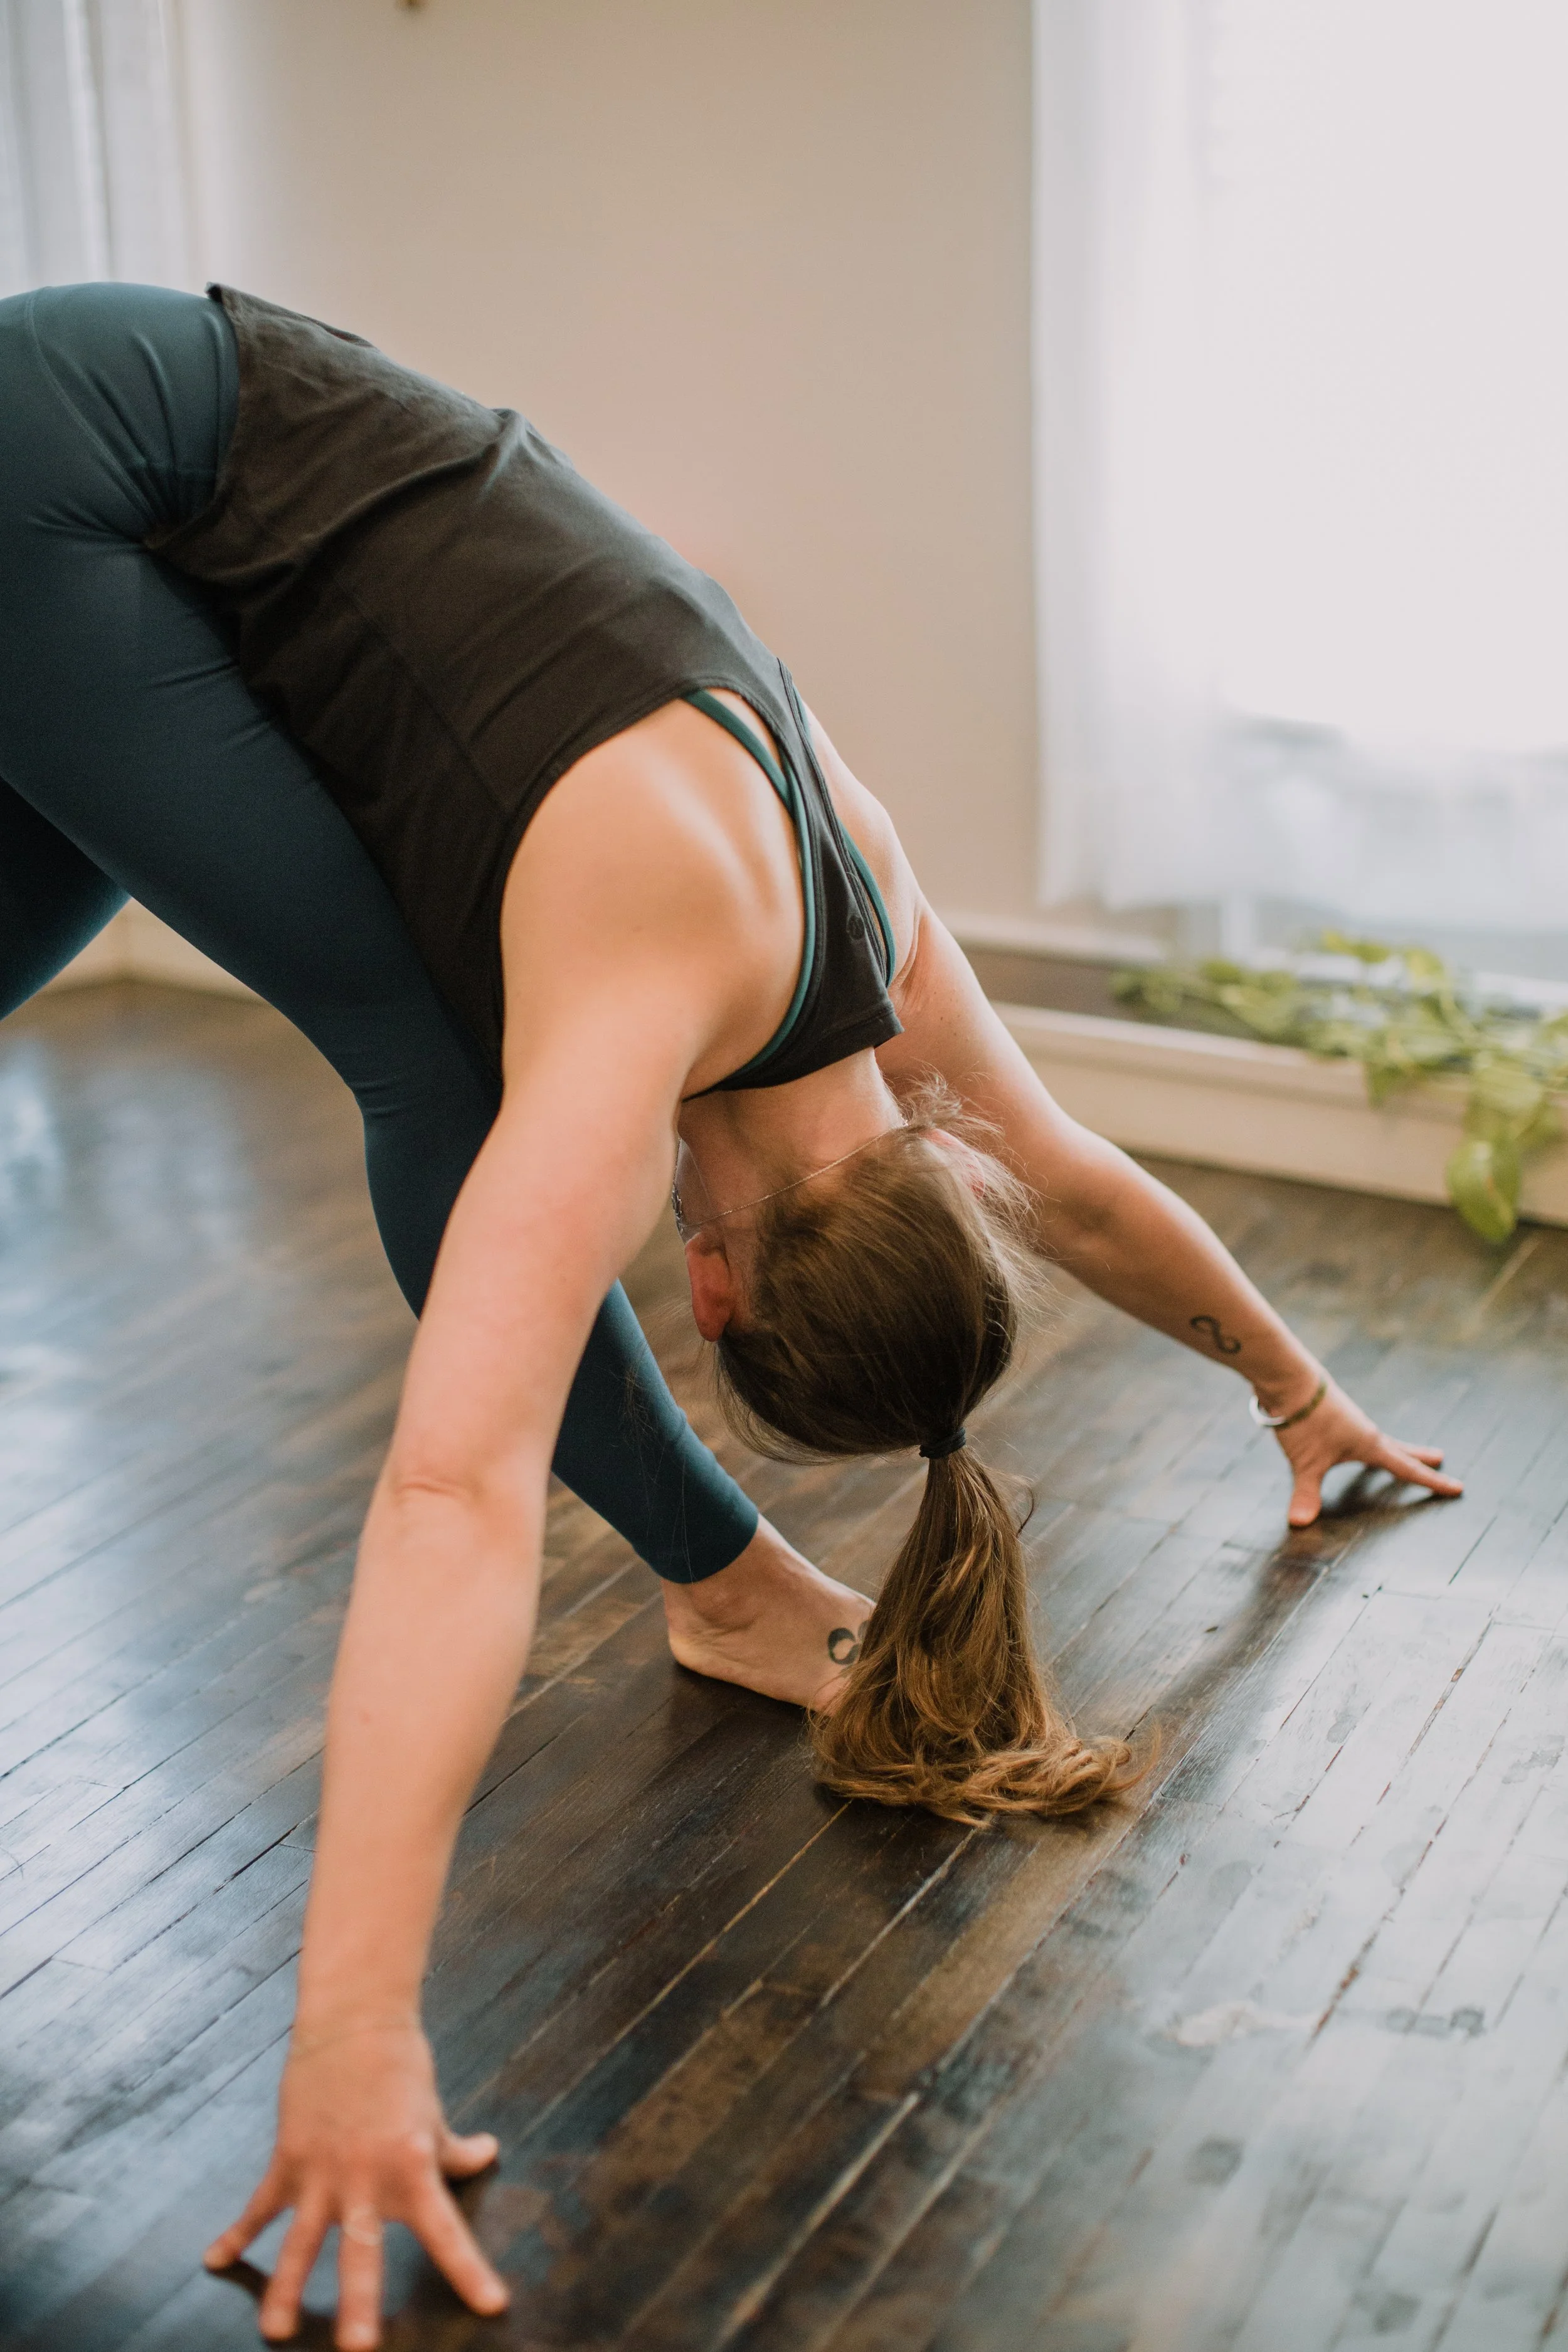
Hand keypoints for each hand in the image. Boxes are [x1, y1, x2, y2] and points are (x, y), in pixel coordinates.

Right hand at [204, 2020, 506, 2348]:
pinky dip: (237, 2234)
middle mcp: (366, 2179)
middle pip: (362, 2251)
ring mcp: (321, 2172)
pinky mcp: (288, 2159)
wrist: (355, 2020)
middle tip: (360, 2351)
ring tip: (275, 2332)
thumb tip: (488, 2156)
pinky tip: (213, 2261)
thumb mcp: (433, 2114)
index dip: (470, 2272)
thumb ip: (456, 2150)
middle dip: (360, 2303)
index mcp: (412, 2169)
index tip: (492, 2306)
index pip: (447, 2232)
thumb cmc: (401, 2067)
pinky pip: (260, 2206)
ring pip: (301, 2242)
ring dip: (286, 2288)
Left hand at [1267, 1374, 1463, 1527]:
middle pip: (1398, 1448)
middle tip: (1440, 1458)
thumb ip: (1306, 1493)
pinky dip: (1363, 1441)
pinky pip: (1356, 1432)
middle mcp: (1364, 1431)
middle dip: (1418, 1457)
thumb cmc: (1303, 1420)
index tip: (1458, 1488)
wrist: (1288, 1379)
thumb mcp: (1306, 1462)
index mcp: (1369, 1445)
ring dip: (1391, 1448)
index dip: (1432, 1482)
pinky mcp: (1332, 1413)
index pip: (1407, 1469)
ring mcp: (1349, 1420)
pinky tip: (1349, 1441)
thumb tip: (1299, 1523)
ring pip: (1377, 1439)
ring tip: (1396, 1452)